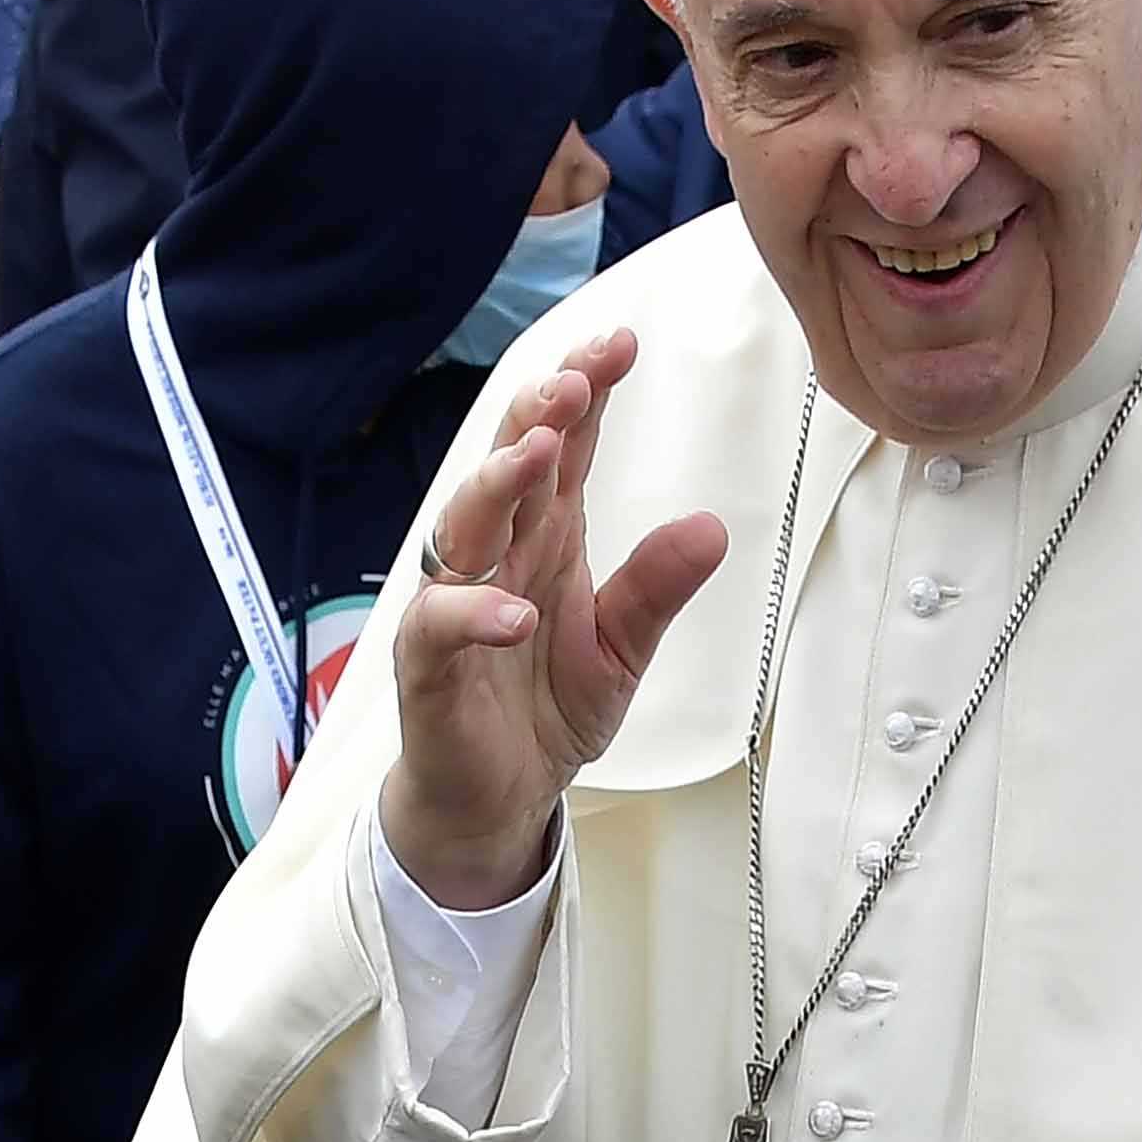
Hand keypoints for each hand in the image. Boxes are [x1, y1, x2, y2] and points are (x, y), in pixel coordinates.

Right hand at [379, 329, 730, 908]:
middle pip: (510, 467)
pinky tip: (518, 611)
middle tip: (573, 379)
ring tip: (539, 454)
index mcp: (546, 539)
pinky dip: (475, 613)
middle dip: (537, 416)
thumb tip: (712, 527)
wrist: (497, 798)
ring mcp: (458, 605)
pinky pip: (441, 626)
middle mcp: (497, 558)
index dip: (584, 394)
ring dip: (499, 485)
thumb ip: (657, 588)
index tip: (620, 344)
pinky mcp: (429, 666)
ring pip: (465, 526)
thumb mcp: (624, 648)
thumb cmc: (546, 709)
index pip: (562, 449)